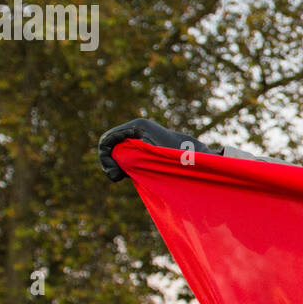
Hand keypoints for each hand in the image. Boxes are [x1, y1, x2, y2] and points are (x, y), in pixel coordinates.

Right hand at [97, 119, 211, 181]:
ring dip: (115, 164)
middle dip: (109, 161)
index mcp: (138, 125)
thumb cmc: (178, 156)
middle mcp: (136, 127)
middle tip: (115, 177)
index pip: (107, 139)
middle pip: (109, 143)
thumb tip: (114, 171)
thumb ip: (132, 160)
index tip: (114, 173)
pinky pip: (125, 153)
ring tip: (119, 177)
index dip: (105, 157)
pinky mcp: (142, 144)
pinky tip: (126, 175)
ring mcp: (139, 135)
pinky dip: (123, 164)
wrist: (196, 155)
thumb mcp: (152, 159)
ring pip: (116, 149)